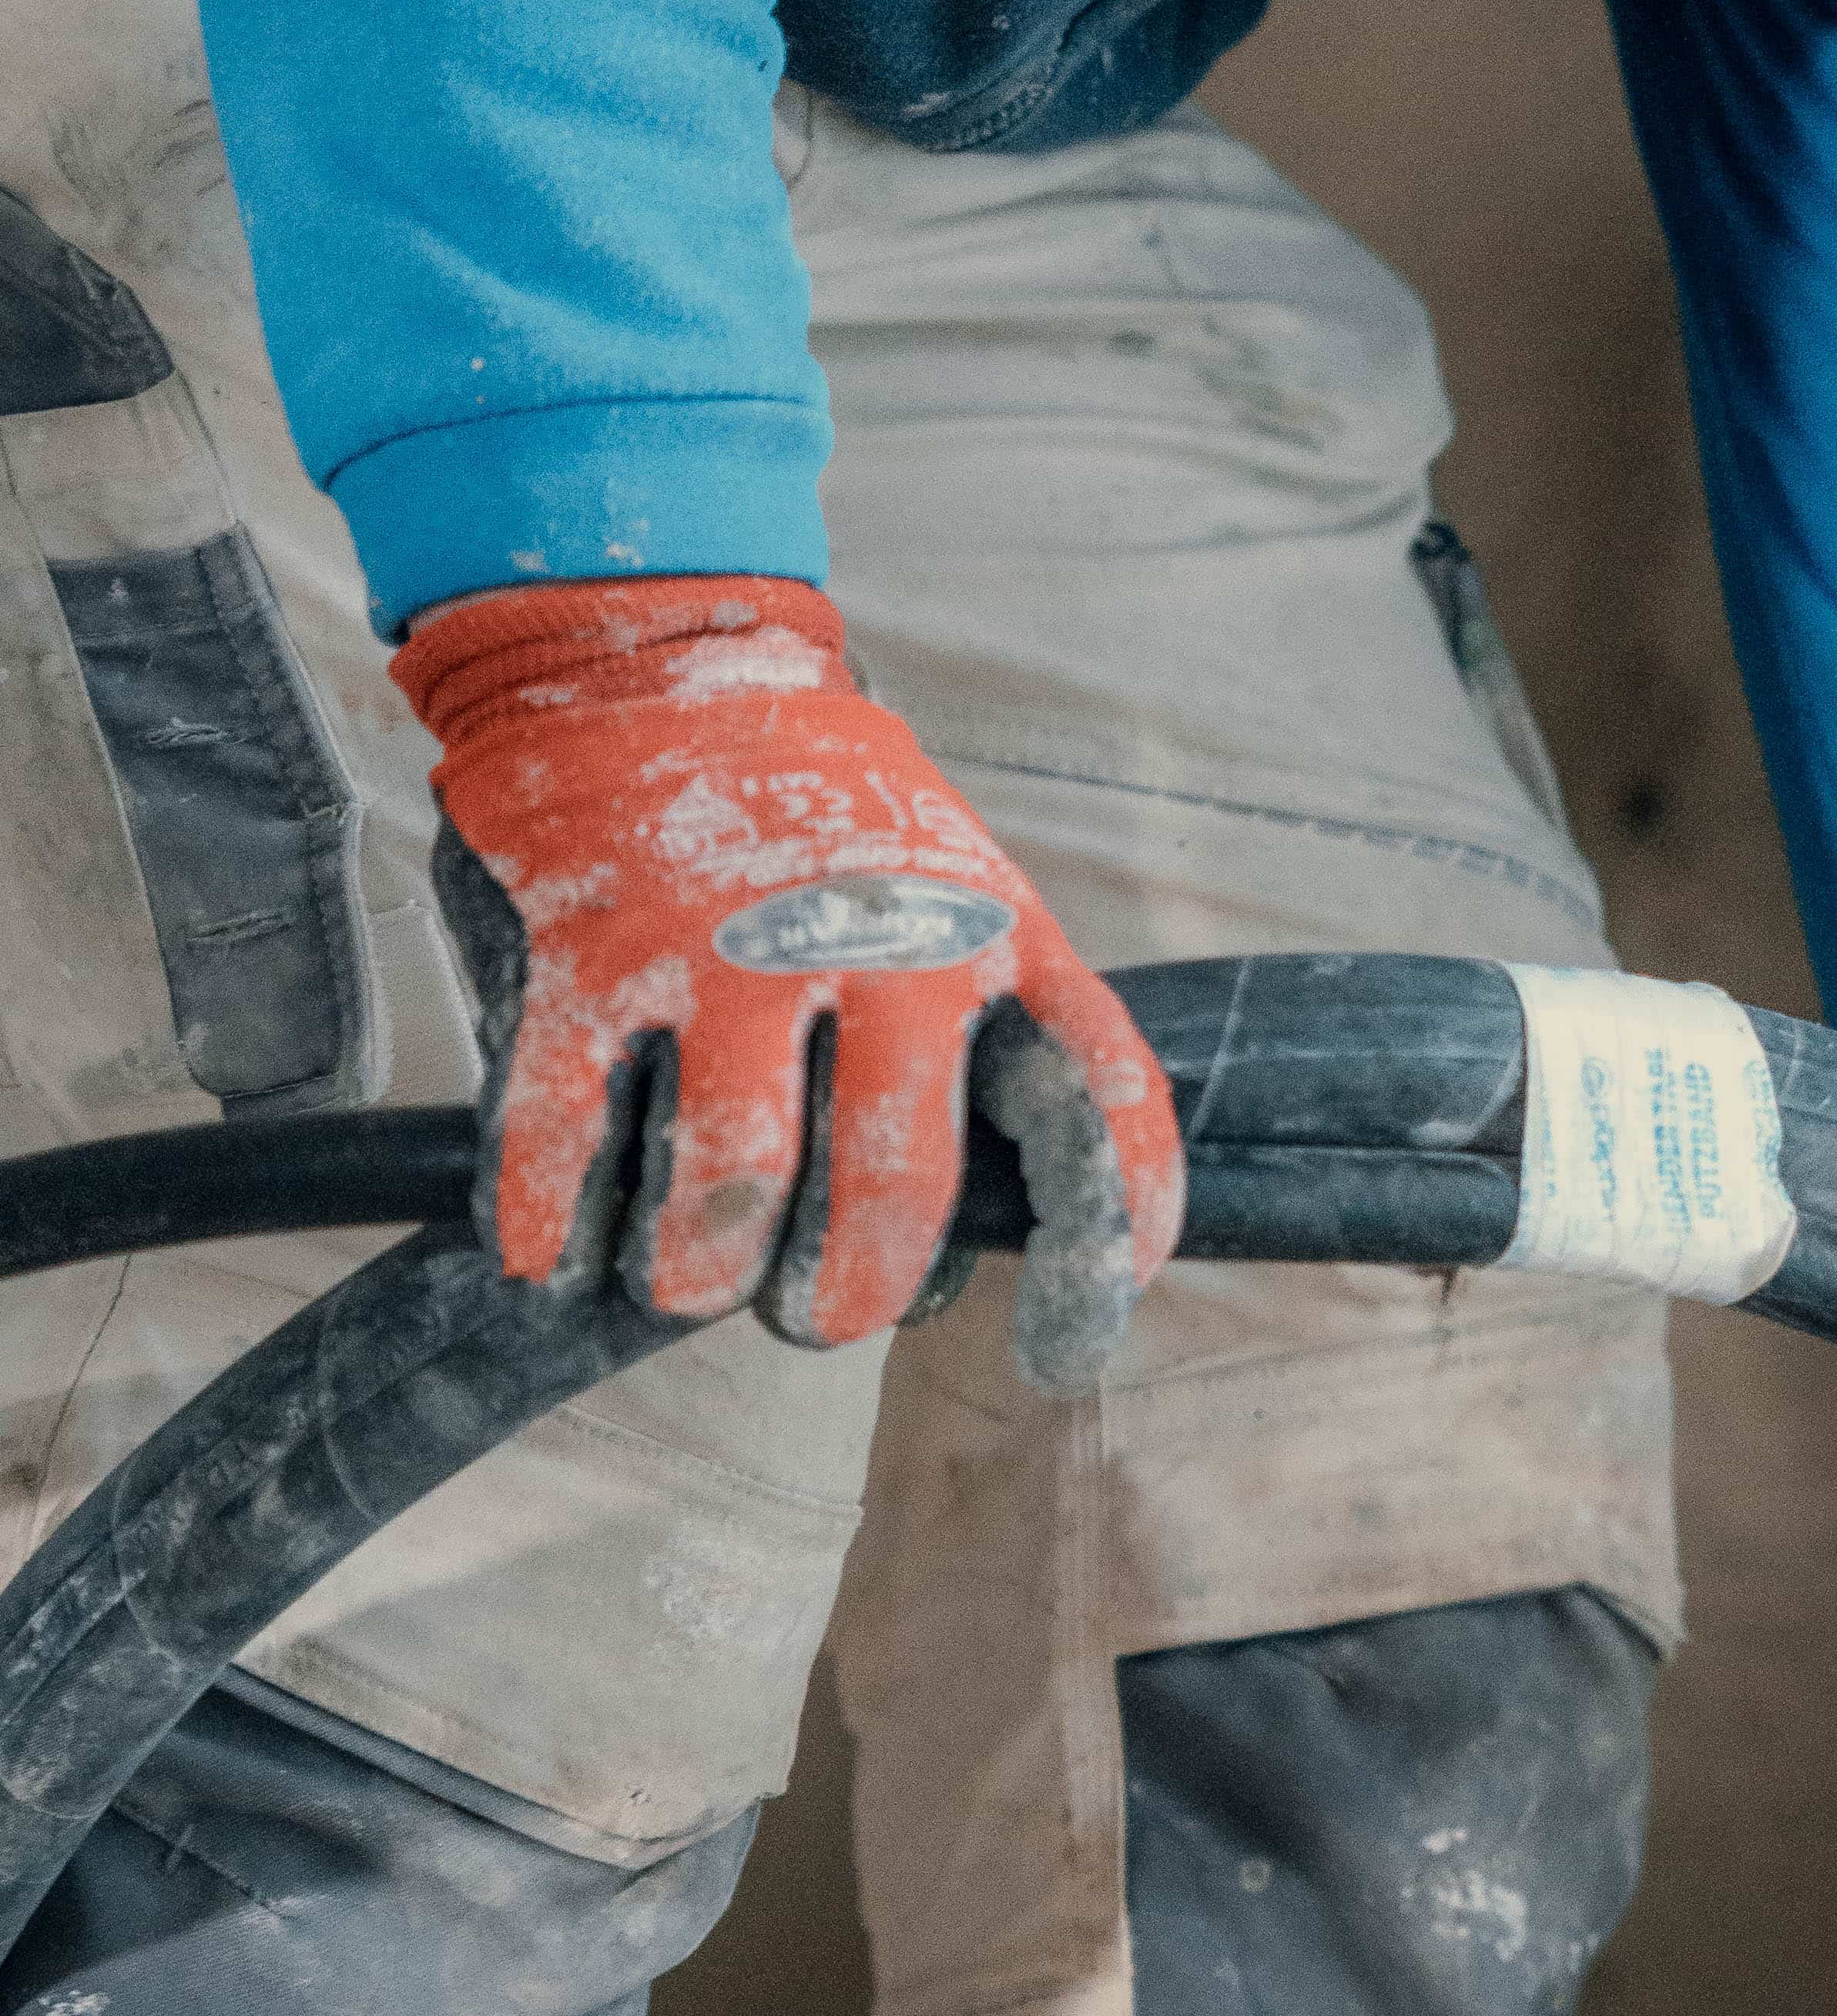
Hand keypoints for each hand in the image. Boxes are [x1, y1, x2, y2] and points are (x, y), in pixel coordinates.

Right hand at [392, 576, 1182, 1390]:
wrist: (658, 659)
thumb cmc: (828, 821)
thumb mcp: (965, 892)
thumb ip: (985, 1038)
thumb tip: (976, 1239)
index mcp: (998, 939)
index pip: (1097, 1108)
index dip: (1101, 1251)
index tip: (1067, 1355)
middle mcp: (882, 949)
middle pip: (890, 1189)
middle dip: (849, 1293)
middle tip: (817, 1317)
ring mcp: (732, 950)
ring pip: (729, 1188)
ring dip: (702, 1275)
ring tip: (690, 1283)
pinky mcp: (596, 953)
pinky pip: (566, 1133)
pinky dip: (555, 1224)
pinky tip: (556, 1258)